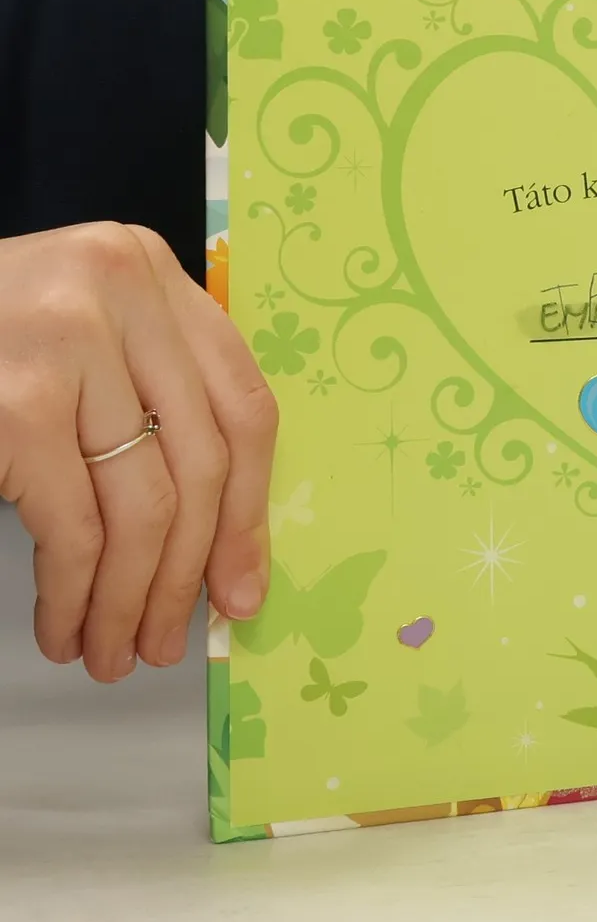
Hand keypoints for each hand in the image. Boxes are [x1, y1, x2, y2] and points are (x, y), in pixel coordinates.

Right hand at [0, 224, 275, 679]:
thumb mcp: (82, 337)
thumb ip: (152, 399)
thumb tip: (220, 550)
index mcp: (151, 271)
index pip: (242, 404)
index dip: (249, 510)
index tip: (243, 590)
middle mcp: (122, 291)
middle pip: (200, 462)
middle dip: (188, 572)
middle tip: (169, 641)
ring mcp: (68, 341)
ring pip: (144, 503)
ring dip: (130, 598)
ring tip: (115, 650)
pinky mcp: (15, 403)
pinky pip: (74, 524)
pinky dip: (74, 592)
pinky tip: (64, 627)